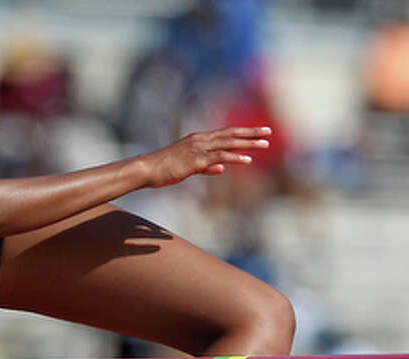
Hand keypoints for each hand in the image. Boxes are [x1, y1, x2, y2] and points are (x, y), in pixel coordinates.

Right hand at [139, 126, 272, 188]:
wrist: (147, 169)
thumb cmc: (163, 169)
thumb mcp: (187, 167)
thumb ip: (206, 167)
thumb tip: (221, 168)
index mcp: (198, 140)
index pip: (225, 133)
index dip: (243, 132)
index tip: (258, 131)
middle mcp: (201, 140)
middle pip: (231, 134)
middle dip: (251, 133)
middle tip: (268, 132)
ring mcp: (199, 149)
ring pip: (228, 144)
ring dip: (248, 144)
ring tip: (265, 145)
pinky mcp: (196, 160)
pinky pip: (220, 157)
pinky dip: (235, 157)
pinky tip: (247, 159)